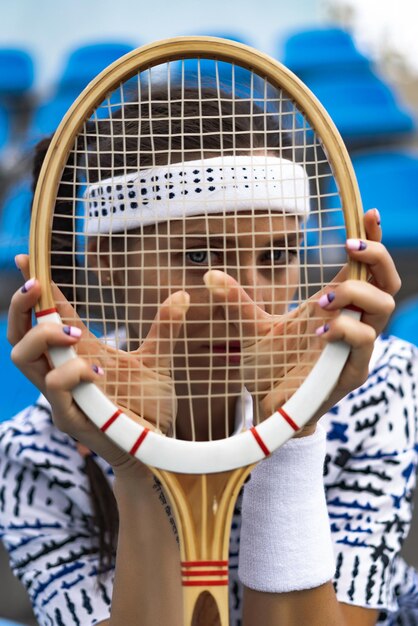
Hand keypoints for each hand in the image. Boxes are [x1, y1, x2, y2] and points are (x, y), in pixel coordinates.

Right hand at [9, 255, 188, 467]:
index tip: (24, 256)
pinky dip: (72, 373)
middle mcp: (62, 371)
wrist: (156, 446)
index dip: (34, 288)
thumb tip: (184, 294)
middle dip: (22, 305)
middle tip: (38, 285)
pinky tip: (99, 372)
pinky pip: (54, 388)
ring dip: (44, 337)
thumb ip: (165, 328)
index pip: (48, 315)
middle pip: (18, 334)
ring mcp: (61, 395)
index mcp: (79, 353)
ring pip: (23, 358)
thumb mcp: (158, 359)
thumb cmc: (149, 405)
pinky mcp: (69, 417)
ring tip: (74, 332)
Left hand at [203, 209, 399, 433]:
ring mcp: (355, 347)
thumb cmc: (268, 367)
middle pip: (388, 282)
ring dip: (355, 293)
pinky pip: (364, 341)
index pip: (365, 267)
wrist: (268, 408)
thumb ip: (236, 301)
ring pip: (383, 308)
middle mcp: (352, 322)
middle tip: (348, 248)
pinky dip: (344, 328)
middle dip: (375, 258)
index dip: (373, 239)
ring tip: (322, 300)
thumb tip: (209, 274)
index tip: (368, 212)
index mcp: (334, 306)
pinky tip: (320, 330)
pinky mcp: (352, 371)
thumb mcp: (250, 328)